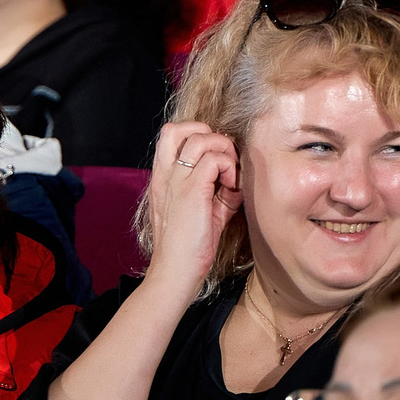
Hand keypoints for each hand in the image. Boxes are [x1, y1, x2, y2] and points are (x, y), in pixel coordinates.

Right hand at [141, 121, 240, 293]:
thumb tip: (237, 179)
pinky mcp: (191, 191)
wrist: (175, 272)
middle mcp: (164, 175)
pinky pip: (214, 160)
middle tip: (223, 160)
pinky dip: (229, 169)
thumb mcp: (202, 212)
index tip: (216, 161)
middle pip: (177, 128)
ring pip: (200, 138)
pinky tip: (230, 189)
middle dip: (208, 134)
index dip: (197, 137)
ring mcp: (175, 181)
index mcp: (162, 178)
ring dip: (223, 151)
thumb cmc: (188, 248)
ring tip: (229, 176)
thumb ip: (216, 191)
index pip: (171, 136)